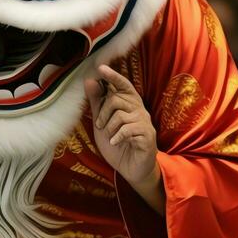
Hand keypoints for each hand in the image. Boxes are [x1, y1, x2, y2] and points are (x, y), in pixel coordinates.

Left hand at [84, 63, 162, 212]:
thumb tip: (90, 80)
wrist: (131, 169)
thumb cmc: (117, 144)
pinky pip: (128, 129)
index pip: (123, 85)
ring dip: (109, 128)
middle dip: (103, 113)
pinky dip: (117, 136)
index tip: (101, 68)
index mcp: (128, 104)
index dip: (113, 76)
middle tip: (100, 125)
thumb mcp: (102, 123)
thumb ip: (97, 103)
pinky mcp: (147, 135)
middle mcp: (138, 110)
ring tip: (110, 137)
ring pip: (120, 115)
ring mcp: (144, 122)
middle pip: (117, 99)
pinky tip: (115, 142)